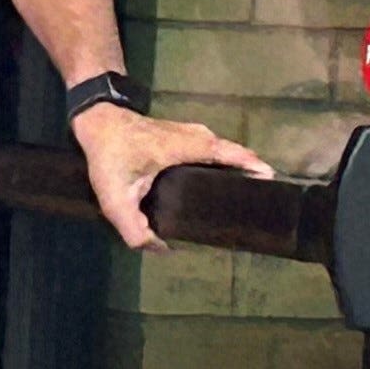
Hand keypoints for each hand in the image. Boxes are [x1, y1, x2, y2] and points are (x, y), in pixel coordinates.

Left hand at [73, 100, 275, 249]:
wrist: (97, 120)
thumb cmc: (110, 154)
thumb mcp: (116, 198)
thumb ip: (135, 228)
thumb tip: (161, 248)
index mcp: (187, 147)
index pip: (230, 154)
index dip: (252, 165)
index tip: (271, 180)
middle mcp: (196, 136)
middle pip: (232, 154)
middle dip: (249, 172)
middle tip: (260, 199)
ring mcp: (191, 133)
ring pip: (222, 152)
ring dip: (236, 168)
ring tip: (244, 194)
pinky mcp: (184, 136)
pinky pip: (213, 151)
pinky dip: (222, 164)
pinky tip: (217, 184)